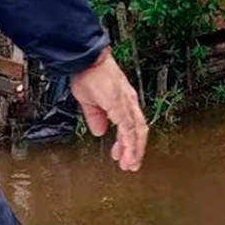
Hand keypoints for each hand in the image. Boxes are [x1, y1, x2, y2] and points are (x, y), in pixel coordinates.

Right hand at [70, 47, 148, 171]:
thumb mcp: (90, 102)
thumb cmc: (88, 74)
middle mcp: (128, 102)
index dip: (129, 142)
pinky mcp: (119, 104)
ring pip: (136, 131)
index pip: (132, 125)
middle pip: (139, 130)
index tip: (124, 155)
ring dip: (134, 149)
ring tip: (129, 164)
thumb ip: (96, 118)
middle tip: (131, 165)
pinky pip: (128, 127)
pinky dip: (129, 142)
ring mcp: (126, 103)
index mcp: (123, 101)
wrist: (86, 59)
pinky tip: (127, 153)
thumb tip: (99, 131)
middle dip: (136, 149)